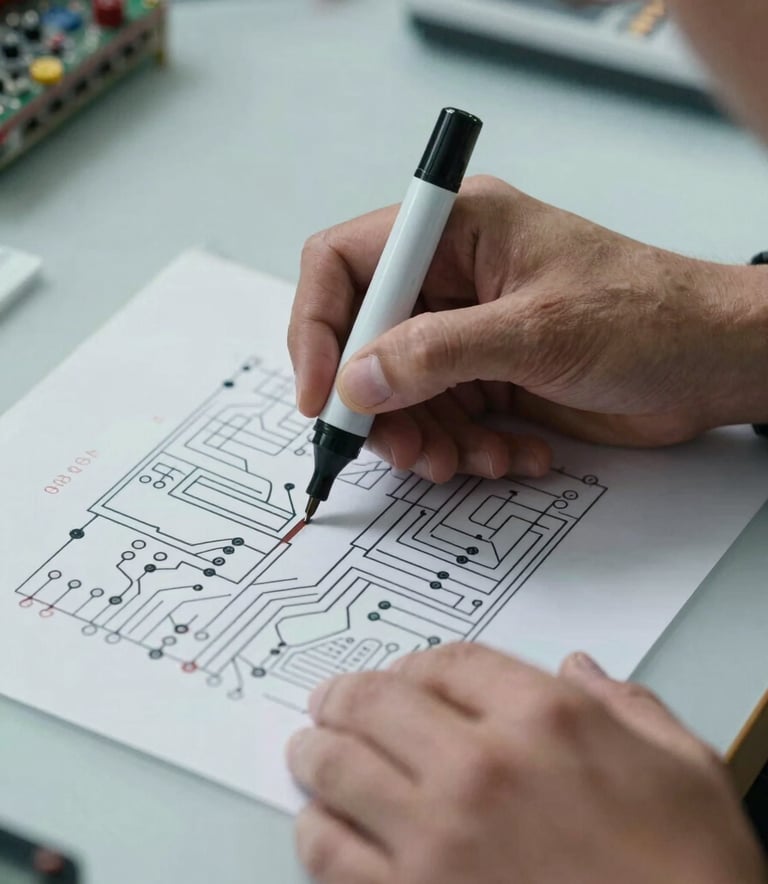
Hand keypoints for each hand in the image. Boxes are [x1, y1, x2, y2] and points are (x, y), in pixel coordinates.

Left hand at [286, 644, 764, 883]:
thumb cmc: (692, 876)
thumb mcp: (686, 769)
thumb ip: (628, 706)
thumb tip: (583, 669)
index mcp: (546, 718)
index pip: (451, 662)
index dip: (417, 662)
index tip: (403, 673)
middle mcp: (482, 766)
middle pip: (379, 701)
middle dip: (346, 695)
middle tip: (331, 701)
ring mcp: (439, 838)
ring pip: (340, 768)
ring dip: (315, 750)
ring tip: (309, 747)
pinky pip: (332, 855)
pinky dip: (313, 831)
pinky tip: (317, 822)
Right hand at [289, 176, 767, 482]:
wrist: (714, 363)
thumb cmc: (649, 317)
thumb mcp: (538, 331)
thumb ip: (438, 354)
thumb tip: (356, 378)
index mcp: (457, 231)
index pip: (346, 264)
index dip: (318, 328)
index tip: (322, 396)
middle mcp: (453, 279)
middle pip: (366, 341)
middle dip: (379, 406)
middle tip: (406, 450)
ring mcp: (470, 332)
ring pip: (402, 393)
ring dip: (427, 439)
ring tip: (470, 462)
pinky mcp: (490, 376)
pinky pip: (445, 419)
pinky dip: (468, 448)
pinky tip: (514, 454)